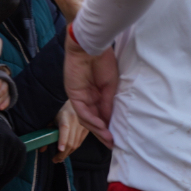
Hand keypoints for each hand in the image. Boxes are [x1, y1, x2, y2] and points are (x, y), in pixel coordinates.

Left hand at [53, 101, 87, 162]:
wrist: (78, 103)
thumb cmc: (62, 111)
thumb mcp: (53, 120)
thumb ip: (47, 133)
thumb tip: (41, 149)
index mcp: (65, 116)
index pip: (64, 128)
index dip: (62, 140)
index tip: (59, 149)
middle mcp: (75, 120)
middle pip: (70, 141)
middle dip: (62, 154)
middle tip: (55, 160)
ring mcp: (83, 125)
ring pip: (75, 144)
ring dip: (67, 153)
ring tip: (59, 158)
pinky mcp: (87, 130)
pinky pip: (79, 143)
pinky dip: (72, 149)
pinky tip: (67, 151)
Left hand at [64, 32, 117, 147]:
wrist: (91, 46)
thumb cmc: (103, 61)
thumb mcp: (110, 86)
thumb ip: (108, 103)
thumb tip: (110, 120)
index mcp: (98, 93)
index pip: (102, 114)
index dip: (109, 126)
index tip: (117, 137)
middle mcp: (88, 98)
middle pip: (94, 120)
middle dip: (102, 133)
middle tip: (112, 144)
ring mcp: (80, 97)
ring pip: (87, 119)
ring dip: (97, 129)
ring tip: (108, 138)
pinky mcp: (74, 95)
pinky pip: (82, 112)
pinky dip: (91, 120)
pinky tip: (100, 127)